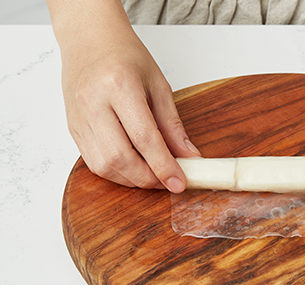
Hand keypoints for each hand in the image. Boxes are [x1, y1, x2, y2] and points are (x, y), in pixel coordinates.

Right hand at [60, 25, 199, 191]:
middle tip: (167, 181)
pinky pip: (92, 161)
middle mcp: (93, 102)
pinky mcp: (72, 127)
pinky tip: (132, 168)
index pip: (144, 138)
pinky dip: (115, 172)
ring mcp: (78, 116)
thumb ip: (173, 125)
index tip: (179, 183)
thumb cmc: (125, 56)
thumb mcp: (158, 85)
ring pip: (103, 165)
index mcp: (119, 85)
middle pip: (120, 157)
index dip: (164, 166)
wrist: (89, 38)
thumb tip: (189, 158)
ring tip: (152, 175)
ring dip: (131, 179)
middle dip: (147, 178)